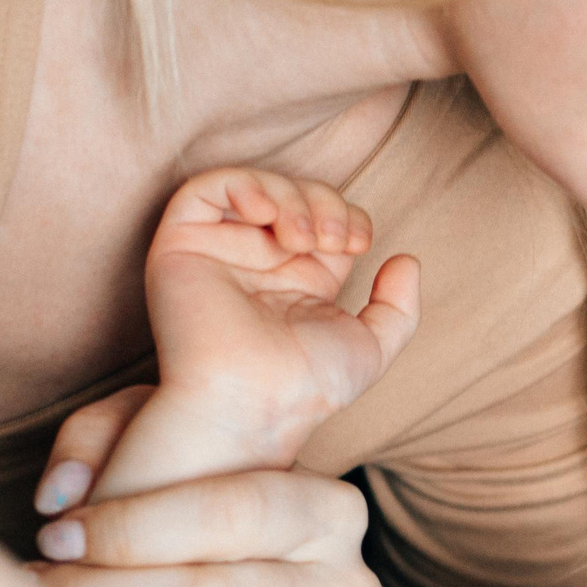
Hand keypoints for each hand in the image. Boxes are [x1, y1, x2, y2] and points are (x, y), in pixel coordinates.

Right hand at [125, 169, 419, 484]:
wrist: (257, 403)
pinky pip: (202, 190)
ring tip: (302, 237)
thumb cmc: (307, 387)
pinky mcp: (180, 247)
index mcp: (296, 280)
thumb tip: (406, 259)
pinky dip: (242, 184)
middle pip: (295, 195)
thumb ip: (398, 307)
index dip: (349, 215)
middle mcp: (256, 262)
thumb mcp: (372, 347)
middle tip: (334, 240)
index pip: (325, 218)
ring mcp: (217, 252)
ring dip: (291, 196)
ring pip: (255, 186)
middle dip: (325, 203)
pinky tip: (266, 213)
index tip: (358, 244)